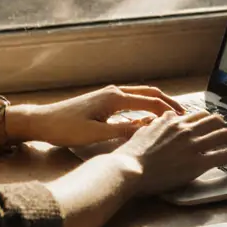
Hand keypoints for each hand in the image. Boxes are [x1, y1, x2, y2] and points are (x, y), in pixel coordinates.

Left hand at [17, 85, 185, 147]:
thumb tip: (148, 129)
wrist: (41, 121)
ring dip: (156, 104)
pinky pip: (130, 100)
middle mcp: (114, 92)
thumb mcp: (97, 134)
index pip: (150, 102)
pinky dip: (144, 106)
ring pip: (140, 95)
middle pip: (148, 93)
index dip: (168, 111)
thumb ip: (124, 131)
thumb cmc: (65, 128)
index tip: (183, 121)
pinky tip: (147, 118)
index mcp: (115, 98)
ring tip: (171, 116)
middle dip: (168, 102)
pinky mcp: (103, 101)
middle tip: (184, 115)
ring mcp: (108, 95)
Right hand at [113, 111, 226, 196]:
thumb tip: (168, 116)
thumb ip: (159, 123)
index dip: (211, 121)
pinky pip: (225, 154)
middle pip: (216, 121)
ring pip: (225, 135)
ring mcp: (193, 145)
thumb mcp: (144, 131)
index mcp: (173, 122)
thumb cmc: (132, 154)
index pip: (199, 115)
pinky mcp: (198, 162)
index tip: (217, 127)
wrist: (129, 168)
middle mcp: (186, 129)